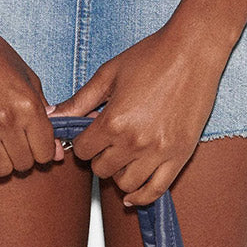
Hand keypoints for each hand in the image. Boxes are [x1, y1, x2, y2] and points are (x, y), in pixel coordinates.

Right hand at [0, 0, 65, 177]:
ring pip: (3, 171)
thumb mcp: (27, 79)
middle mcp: (8, 120)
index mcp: (29, 106)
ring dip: (2, 162)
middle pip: (25, 165)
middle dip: (22, 157)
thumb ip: (44, 115)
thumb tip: (57, 151)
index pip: (45, 153)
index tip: (32, 143)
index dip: (41, 152)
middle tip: (12, 141)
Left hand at [50, 0, 246, 205]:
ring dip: (120, 175)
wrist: (193, 50)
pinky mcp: (179, 156)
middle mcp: (134, 142)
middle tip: (109, 143)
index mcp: (113, 121)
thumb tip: (53, 116)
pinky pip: (156, 190)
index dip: (83, 143)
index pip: (83, 151)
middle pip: (101, 170)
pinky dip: (142, 197)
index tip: (91, 135)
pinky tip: (133, 194)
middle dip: (100, 157)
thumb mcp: (108, 74)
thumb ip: (79, 101)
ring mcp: (158, 152)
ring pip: (125, 184)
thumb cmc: (151, 56)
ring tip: (124, 159)